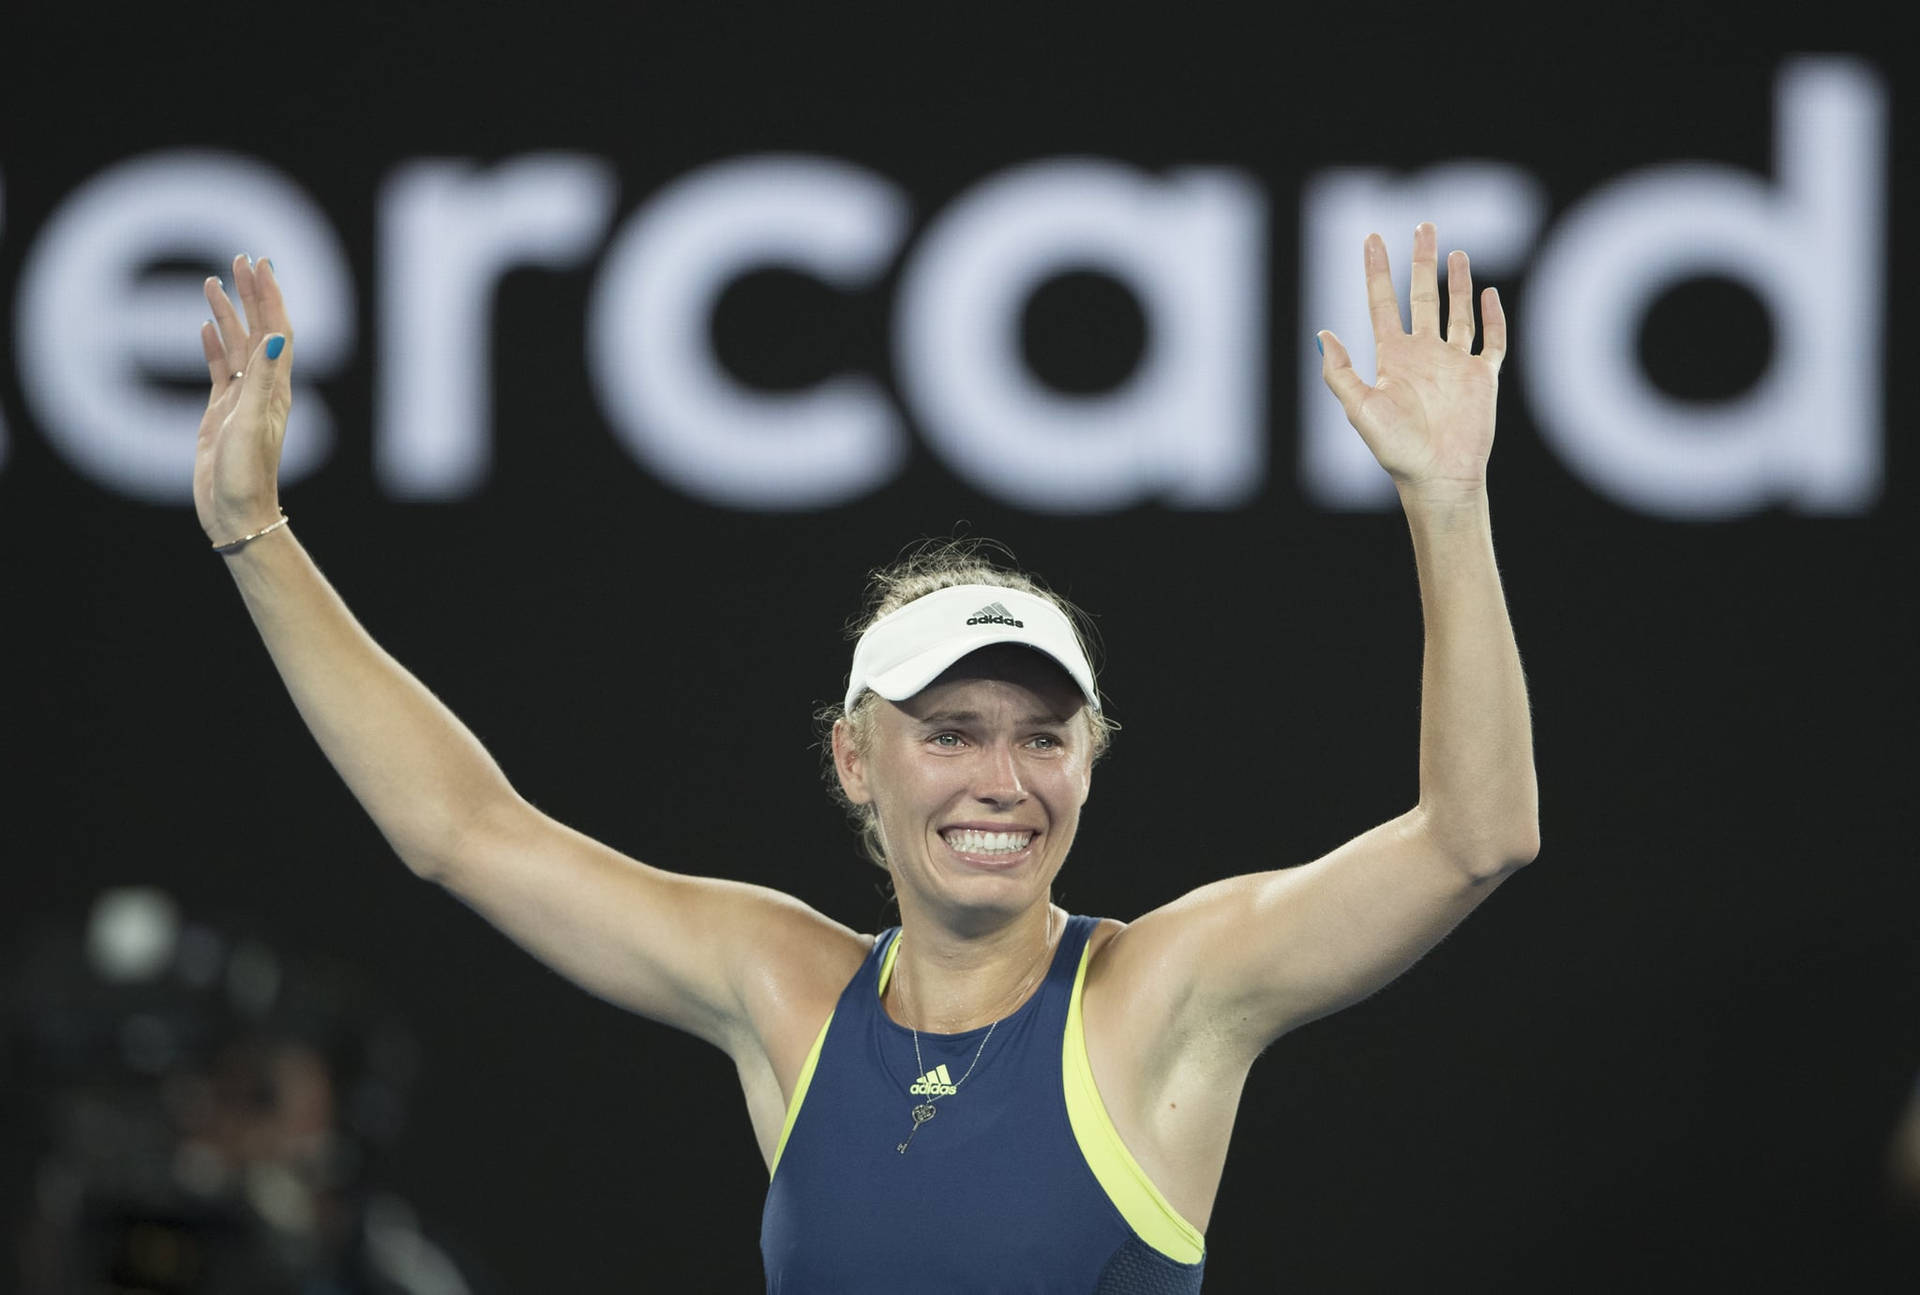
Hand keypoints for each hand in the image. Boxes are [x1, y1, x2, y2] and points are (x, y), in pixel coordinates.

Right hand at [195, 255, 294, 544]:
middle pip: (260, 329)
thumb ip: (261, 378)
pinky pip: (220, 369)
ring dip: (229, 313)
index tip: (260, 263)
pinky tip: (205, 326)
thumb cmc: (246, 474)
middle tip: (240, 260)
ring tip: (213, 282)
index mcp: (276, 387)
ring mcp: (243, 399)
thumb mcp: (252, 423)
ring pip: (237, 345)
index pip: (277, 329)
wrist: (235, 512)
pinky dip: (214, 346)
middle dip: (252, 294)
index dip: (270, 295)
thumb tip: (279, 336)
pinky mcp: (223, 413)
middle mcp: (264, 388)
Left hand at [1316, 223, 1505, 498]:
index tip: (1372, 238)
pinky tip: (1491, 293)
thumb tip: (1323, 333)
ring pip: (1457, 312)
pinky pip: (1491, 341)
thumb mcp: (1360, 409)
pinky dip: (1494, 317)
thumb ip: (1341, 373)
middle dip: (1422, 261)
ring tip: (1456, 251)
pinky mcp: (1482, 377)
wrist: (1438, 477)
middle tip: (1424, 226)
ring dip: (1458, 282)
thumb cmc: (1396, 449)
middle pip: (1422, 296)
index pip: (1382, 303)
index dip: (1376, 270)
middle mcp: (1423, 355)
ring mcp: (1454, 363)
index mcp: (1393, 358)